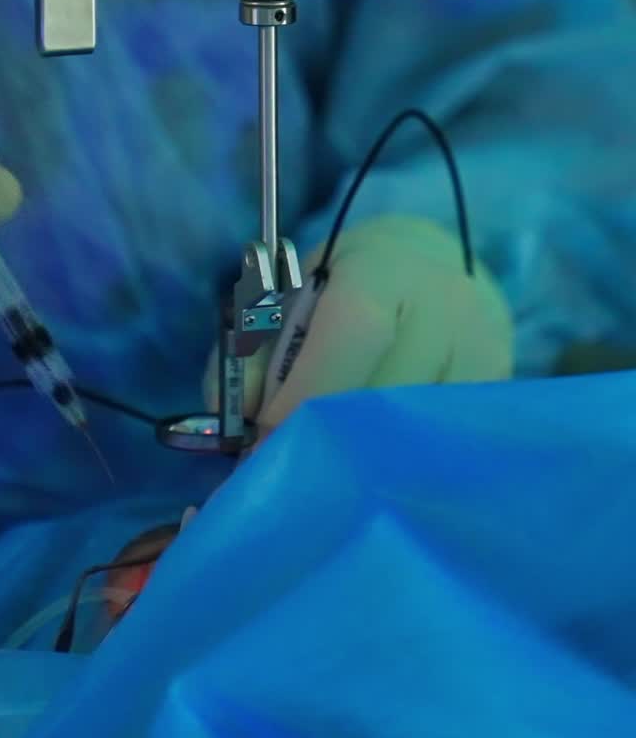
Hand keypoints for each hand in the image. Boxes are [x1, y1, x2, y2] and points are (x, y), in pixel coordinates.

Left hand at [202, 215, 513, 441]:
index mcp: (385, 268)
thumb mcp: (282, 298)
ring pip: (418, 427)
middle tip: (284, 471)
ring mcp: (485, 348)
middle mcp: (448, 304)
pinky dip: (398, 458)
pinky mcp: (500, 387)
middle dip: (328, 437)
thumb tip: (237, 422)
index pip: (354, 332)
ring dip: (363, 459)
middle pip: (388, 390)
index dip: (308, 391)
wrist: (425, 264)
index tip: (267, 438)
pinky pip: (443, 439)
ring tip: (322, 473)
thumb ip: (249, 352)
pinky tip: (368, 469)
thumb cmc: (337, 285)